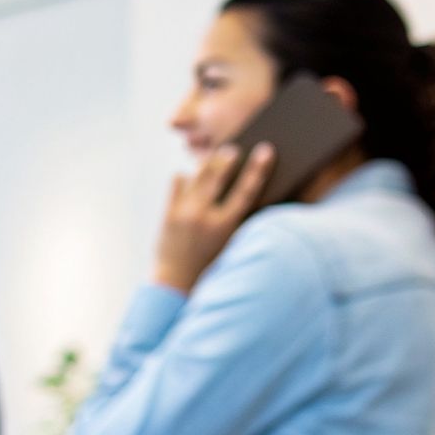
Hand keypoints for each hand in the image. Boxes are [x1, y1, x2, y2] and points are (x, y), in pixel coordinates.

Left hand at [154, 142, 275, 293]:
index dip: (258, 168)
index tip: (266, 150)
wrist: (176, 285)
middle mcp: (204, 218)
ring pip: (197, 175)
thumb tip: (247, 193)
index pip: (247, 190)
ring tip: (215, 157)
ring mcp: (184, 214)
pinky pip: (177, 183)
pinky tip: (190, 177)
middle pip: (218, 174)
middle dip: (227, 157)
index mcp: (226, 227)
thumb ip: (237, 221)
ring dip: (208, 163)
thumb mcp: (230, 246)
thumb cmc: (209, 267)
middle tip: (233, 149)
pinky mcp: (168, 215)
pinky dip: (185, 178)